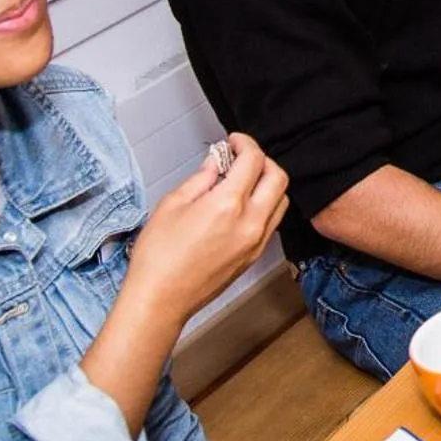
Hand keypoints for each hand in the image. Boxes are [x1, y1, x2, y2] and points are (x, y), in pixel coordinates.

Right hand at [121, 133, 287, 324]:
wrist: (160, 300)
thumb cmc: (159, 257)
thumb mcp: (172, 204)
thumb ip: (201, 178)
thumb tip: (216, 163)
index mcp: (228, 205)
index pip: (254, 160)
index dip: (245, 143)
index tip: (234, 141)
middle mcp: (250, 223)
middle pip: (278, 177)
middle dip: (262, 160)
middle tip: (241, 158)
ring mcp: (255, 242)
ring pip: (280, 201)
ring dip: (268, 184)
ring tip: (242, 181)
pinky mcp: (254, 256)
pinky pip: (272, 222)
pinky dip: (265, 205)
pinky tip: (241, 205)